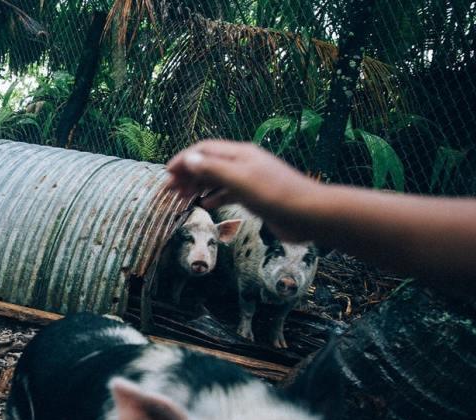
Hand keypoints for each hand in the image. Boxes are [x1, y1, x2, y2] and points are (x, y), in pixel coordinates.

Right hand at [164, 141, 319, 222]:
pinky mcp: (256, 196)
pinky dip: (215, 197)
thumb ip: (213, 169)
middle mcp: (244, 163)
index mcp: (240, 154)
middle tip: (170, 190)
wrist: (308, 214)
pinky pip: (228, 193)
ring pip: (217, 179)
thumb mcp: (239, 180)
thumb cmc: (274, 195)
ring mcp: (250, 179)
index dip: (184, 160)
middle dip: (188, 174)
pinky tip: (205, 205)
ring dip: (199, 186)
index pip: (204, 150)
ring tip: (183, 198)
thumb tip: (189, 159)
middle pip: (209, 163)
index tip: (167, 174)